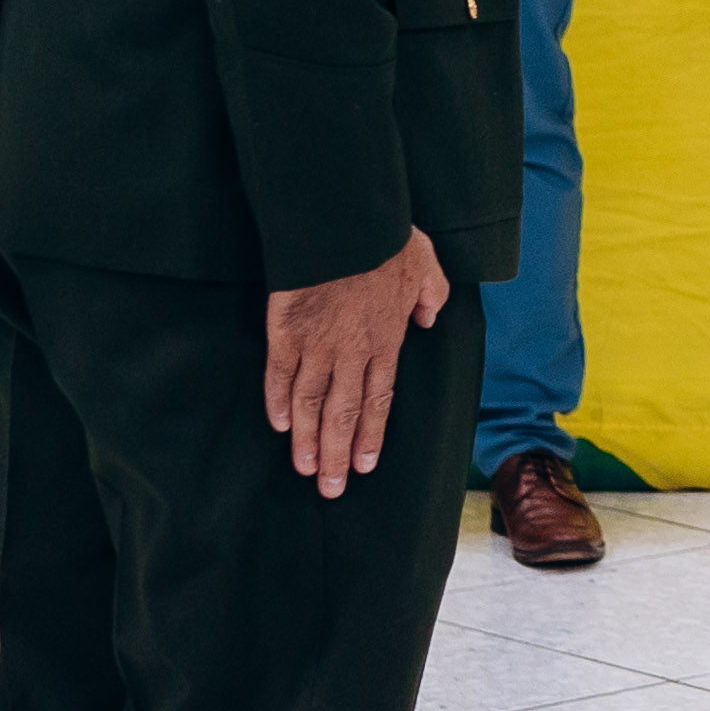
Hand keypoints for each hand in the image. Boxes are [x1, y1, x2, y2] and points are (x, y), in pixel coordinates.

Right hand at [266, 231, 450, 497]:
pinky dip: (278, 401)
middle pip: (344, 413)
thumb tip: (428, 318)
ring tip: (305, 469)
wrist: (345, 222)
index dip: (370, 434)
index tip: (364, 465)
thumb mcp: (427, 265)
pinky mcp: (285, 330)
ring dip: (309, 439)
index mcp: (386, 340)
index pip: (379, 399)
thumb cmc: (386, 238)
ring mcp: (317, 344)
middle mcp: (352, 351)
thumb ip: (431, 296)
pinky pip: (279, 374)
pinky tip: (280, 426)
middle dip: (338, 454)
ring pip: (312, 402)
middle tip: (331, 488)